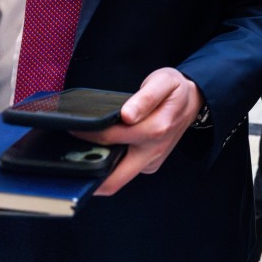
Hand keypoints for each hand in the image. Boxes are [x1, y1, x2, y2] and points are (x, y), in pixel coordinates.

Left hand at [73, 67, 203, 195]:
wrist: (194, 102)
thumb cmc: (175, 90)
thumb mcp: (163, 82)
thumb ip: (145, 98)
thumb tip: (127, 115)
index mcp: (155, 130)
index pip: (109, 138)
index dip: (86, 134)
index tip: (70, 128)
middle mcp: (152, 152)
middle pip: (114, 179)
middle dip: (88, 175)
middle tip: (67, 159)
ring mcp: (151, 162)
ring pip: (118, 178)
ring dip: (98, 171)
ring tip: (81, 152)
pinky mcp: (150, 166)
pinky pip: (125, 172)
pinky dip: (110, 165)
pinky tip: (102, 149)